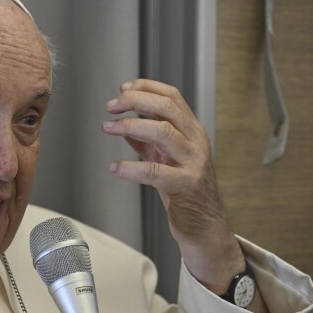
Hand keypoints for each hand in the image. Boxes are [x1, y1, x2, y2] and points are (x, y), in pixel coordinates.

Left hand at [102, 79, 243, 292]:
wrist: (205, 225)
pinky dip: (131, 168)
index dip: (146, 87)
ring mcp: (192, 162)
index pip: (172, 97)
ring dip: (130, 126)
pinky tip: (115, 167)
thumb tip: (124, 126)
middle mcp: (195, 142)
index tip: (123, 88)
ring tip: (108, 127)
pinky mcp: (185, 185)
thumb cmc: (185, 191)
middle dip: (136, 101)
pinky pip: (155, 172)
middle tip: (112, 105)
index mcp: (191, 131)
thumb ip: (147, 142)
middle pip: (167, 108)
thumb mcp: (165, 159)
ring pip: (163, 132)